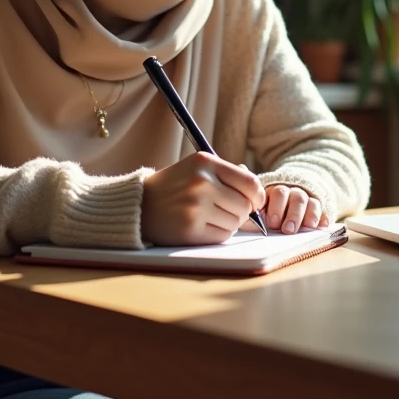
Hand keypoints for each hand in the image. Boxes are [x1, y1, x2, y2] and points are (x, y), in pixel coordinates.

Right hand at [141, 152, 265, 245]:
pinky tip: (203, 226)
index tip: (255, 202)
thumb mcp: (198, 168)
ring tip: (210, 216)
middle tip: (227, 210)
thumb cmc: (176, 186)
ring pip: (235, 222)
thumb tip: (258, 192)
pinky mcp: (190, 229)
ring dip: (229, 223)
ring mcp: (195, 206)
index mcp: (206, 162)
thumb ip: (229, 174)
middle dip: (242, 212)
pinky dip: (218, 234)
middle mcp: (202, 183)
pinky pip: (222, 236)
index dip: (258, 196)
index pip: (250, 182)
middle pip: (245, 205)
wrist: (140, 204)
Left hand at [257, 184, 327, 233]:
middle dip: (293, 215)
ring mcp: (309, 201)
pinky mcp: (320, 211)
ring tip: (307, 227)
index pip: (279, 194)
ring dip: (310, 215)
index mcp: (278, 192)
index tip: (272, 223)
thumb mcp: (260, 211)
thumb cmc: (270, 213)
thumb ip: (255, 216)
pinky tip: (322, 226)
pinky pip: (324, 212)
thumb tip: (250, 220)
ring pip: (312, 203)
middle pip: (297, 198)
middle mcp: (295, 193)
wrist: (290, 204)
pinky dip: (323, 219)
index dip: (277, 208)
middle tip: (288, 230)